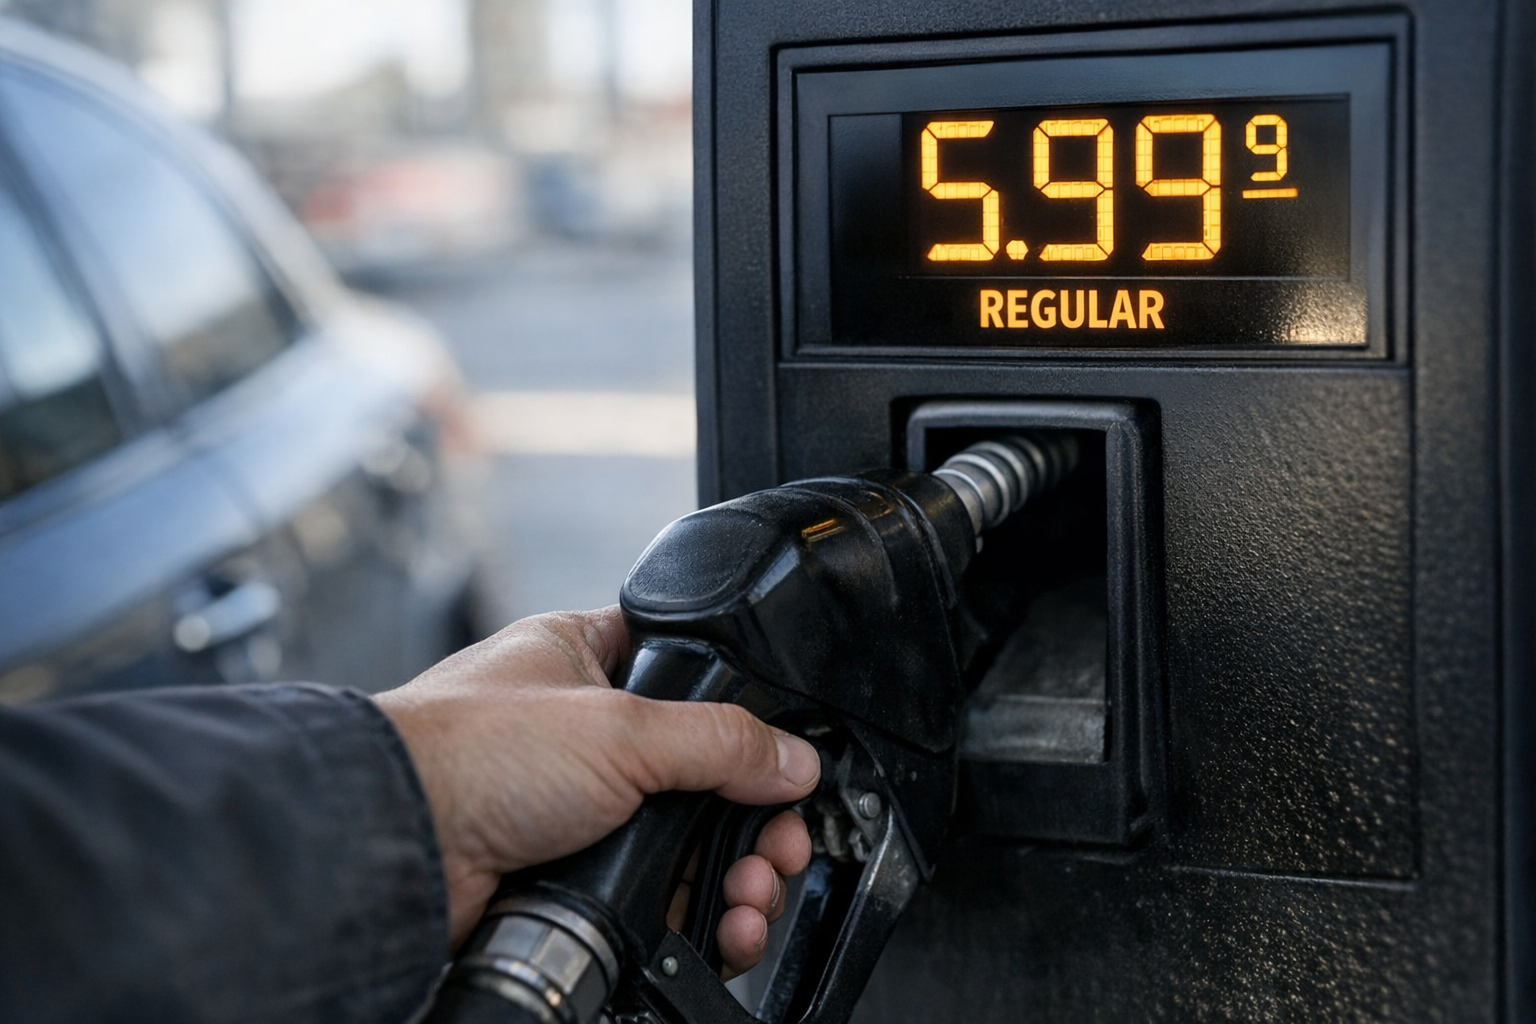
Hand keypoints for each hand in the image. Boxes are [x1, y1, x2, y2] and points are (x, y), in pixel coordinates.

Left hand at [373, 607, 819, 972]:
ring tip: (750, 900)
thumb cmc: (465, 754)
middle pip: (702, 778)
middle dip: (752, 822)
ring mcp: (577, 811)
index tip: (780, 764)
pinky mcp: (570, 876)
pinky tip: (720, 929)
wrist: (392, 855)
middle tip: (777, 850)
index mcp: (586, 661)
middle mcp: (584, 735)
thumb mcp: (620, 726)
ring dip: (733, 878)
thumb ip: (720, 739)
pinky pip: (654, 899)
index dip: (742, 717)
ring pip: (684, 847)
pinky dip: (695, 919)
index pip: (688, 673)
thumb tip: (792, 759)